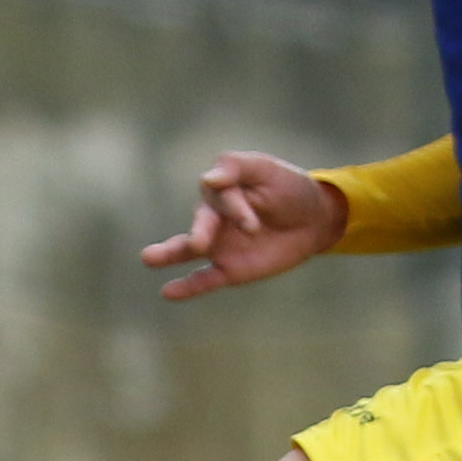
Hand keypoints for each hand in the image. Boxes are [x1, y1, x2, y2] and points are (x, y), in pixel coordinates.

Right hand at [140, 151, 347, 304]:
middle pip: (201, 222)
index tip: (253, 222)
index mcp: (220, 191)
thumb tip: (208, 179)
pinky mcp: (228, 270)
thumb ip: (237, 168)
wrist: (313, 220)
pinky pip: (203, 279)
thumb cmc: (288, 189)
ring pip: (188, 249)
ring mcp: (219, 245)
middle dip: (201, 232)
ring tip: (148, 258)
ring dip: (168, 254)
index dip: (236, 208)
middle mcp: (213, 218)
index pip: (220, 195)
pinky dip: (186, 287)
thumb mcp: (267, 170)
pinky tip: (168, 292)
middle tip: (199, 242)